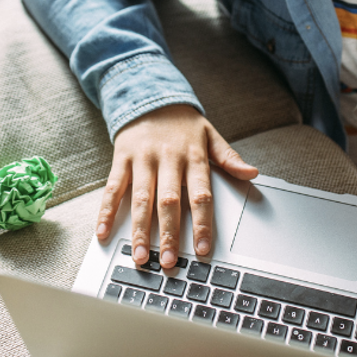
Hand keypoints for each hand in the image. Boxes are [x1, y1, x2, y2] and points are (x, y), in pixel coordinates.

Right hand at [97, 104, 258, 267]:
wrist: (149, 96)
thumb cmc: (183, 123)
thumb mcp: (210, 134)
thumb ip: (229, 157)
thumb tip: (252, 173)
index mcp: (193, 155)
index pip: (201, 194)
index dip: (202, 223)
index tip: (202, 249)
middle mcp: (168, 158)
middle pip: (168, 200)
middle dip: (168, 233)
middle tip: (168, 261)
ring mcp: (143, 159)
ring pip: (141, 198)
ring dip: (139, 229)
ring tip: (140, 255)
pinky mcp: (121, 158)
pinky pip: (113, 187)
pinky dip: (106, 211)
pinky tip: (103, 232)